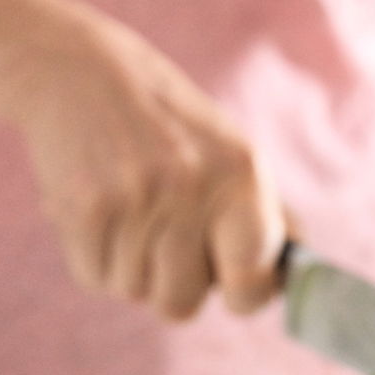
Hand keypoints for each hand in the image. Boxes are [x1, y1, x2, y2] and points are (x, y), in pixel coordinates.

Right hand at [0, 5, 283, 320]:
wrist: (78, 70)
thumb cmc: (166, 124)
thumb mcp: (227, 152)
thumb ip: (263, 215)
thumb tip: (296, 276)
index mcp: (241, 173)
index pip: (253, 281)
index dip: (243, 295)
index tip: (231, 282)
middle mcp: (192, 186)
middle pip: (181, 304)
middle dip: (168, 283)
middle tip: (160, 235)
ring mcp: (136, 198)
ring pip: (133, 292)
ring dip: (126, 265)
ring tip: (125, 210)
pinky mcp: (85, 208)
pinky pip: (94, 277)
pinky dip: (92, 256)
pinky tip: (97, 209)